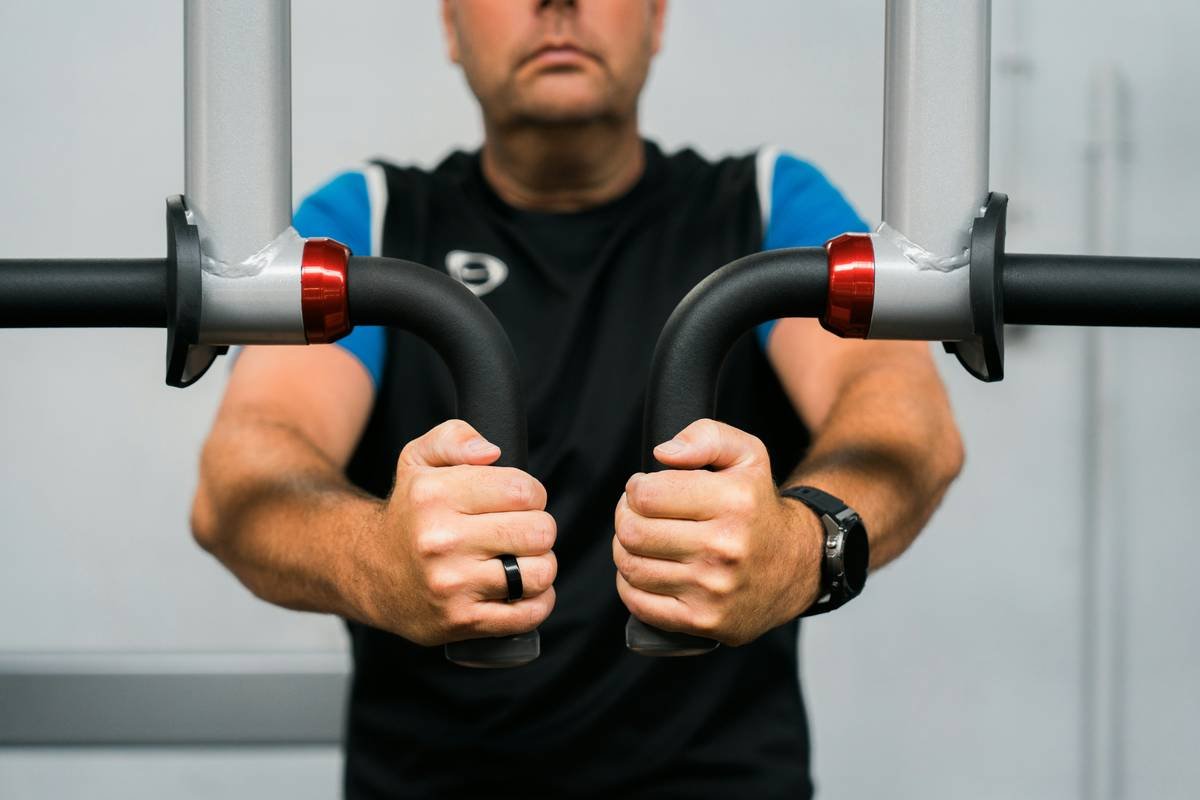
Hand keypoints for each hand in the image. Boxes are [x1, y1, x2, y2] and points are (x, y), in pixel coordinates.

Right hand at [347, 419, 556, 645]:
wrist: (368, 570)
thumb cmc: (409, 512)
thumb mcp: (419, 459)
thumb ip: (455, 438)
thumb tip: (491, 452)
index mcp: (435, 496)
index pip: (524, 490)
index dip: (532, 493)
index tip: (517, 501)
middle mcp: (441, 541)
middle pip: (540, 531)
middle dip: (538, 528)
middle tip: (517, 531)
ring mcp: (451, 585)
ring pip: (540, 572)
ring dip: (539, 565)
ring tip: (517, 559)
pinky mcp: (461, 621)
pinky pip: (529, 613)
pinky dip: (538, 601)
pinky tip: (519, 589)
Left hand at [613, 419, 823, 645]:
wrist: (797, 566)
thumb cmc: (759, 506)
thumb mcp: (746, 455)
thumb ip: (706, 436)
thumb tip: (663, 453)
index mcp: (734, 502)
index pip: (647, 495)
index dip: (636, 488)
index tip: (644, 489)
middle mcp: (725, 547)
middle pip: (633, 531)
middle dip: (624, 517)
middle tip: (636, 513)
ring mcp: (714, 589)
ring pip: (631, 567)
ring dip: (624, 549)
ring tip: (642, 539)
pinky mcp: (703, 622)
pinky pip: (639, 603)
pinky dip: (630, 585)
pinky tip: (647, 569)